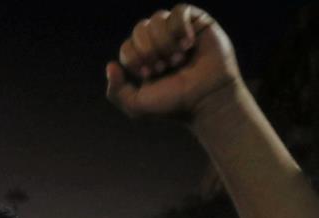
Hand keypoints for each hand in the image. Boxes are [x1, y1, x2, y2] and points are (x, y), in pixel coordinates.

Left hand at [106, 4, 240, 119]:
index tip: (149, 74)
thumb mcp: (137, 106)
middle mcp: (160, 43)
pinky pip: (180, 10)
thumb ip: (116, 92)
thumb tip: (110, 66)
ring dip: (164, 41)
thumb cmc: (176, 104)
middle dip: (148, 49)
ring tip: (178, 59)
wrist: (207, 100)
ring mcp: (179, 31)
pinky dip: (179, 27)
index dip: (134, 58)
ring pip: (158, 18)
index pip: (127, 46)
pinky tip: (188, 44)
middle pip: (140, 29)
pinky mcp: (198, 23)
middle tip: (163, 67)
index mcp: (145, 60)